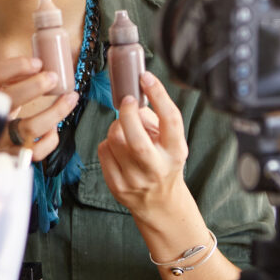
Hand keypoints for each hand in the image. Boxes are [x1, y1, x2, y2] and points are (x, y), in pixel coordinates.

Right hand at [0, 56, 78, 160]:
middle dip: (35, 86)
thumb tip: (41, 66)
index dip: (17, 66)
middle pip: (9, 100)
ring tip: (70, 98)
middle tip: (53, 78)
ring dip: (54, 112)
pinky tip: (54, 128)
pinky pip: (35, 152)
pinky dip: (49, 139)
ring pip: (28, 129)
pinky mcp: (10, 159)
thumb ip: (11, 79)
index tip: (38, 63)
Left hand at [97, 71, 189, 217]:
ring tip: (125, 129)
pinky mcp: (117, 185)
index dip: (158, 95)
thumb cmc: (164, 161)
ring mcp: (135, 179)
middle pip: (135, 138)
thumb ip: (155, 118)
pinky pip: (103, 151)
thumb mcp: (170, 140)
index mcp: (176, 152)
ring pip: (114, 140)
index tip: (146, 78)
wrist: (159, 202)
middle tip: (128, 101)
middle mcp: (157, 168)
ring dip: (116, 127)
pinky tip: (118, 147)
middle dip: (127, 113)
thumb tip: (134, 98)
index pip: (170, 120)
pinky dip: (107, 142)